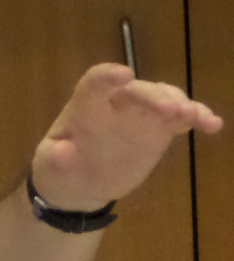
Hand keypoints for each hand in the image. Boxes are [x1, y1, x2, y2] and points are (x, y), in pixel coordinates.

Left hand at [31, 63, 222, 209]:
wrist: (78, 186)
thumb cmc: (58, 171)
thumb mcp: (47, 167)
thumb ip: (54, 158)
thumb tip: (62, 152)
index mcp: (84, 107)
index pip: (94, 83)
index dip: (108, 76)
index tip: (124, 74)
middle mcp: (115, 104)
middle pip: (137, 90)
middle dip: (155, 96)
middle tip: (172, 110)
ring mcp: (140, 115)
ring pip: (164, 98)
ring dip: (181, 104)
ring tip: (194, 117)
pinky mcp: (159, 130)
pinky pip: (180, 119)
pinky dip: (197, 118)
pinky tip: (212, 125)